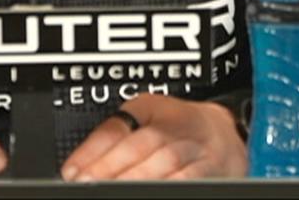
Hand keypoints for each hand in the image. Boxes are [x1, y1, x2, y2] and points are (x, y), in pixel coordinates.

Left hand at [60, 94, 246, 180]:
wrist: (225, 131)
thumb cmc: (178, 126)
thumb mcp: (147, 118)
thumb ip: (115, 137)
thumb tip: (79, 165)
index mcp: (149, 107)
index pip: (115, 127)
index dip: (92, 150)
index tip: (72, 170)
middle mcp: (172, 124)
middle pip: (139, 144)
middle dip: (110, 166)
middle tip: (88, 182)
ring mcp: (193, 146)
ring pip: (163, 161)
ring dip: (137, 178)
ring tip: (114, 189)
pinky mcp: (210, 167)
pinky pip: (188, 177)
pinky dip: (171, 184)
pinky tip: (154, 192)